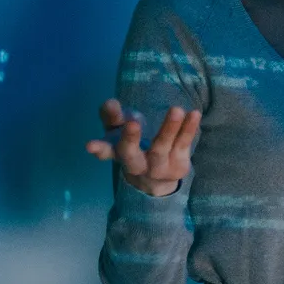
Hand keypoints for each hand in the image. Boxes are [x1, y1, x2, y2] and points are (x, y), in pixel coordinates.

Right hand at [84, 98, 200, 196]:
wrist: (156, 180)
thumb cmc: (133, 147)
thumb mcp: (119, 132)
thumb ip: (113, 117)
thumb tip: (110, 103)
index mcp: (119, 155)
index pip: (106, 152)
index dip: (99, 149)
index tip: (90, 145)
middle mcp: (136, 165)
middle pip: (130, 154)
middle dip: (130, 139)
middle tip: (132, 122)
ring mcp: (158, 168)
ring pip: (161, 148)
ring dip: (168, 129)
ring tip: (176, 110)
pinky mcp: (178, 166)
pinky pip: (184, 145)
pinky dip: (188, 129)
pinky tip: (194, 114)